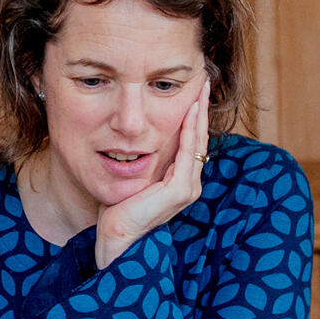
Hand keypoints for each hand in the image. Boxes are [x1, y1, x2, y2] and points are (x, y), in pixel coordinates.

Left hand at [95, 79, 209, 268]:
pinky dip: (189, 131)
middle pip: (198, 138)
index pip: (190, 142)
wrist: (115, 237)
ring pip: (196, 142)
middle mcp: (189, 184)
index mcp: (180, 181)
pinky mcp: (179, 191)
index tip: (193, 91)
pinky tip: (189, 111)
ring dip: (199, 114)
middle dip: (201, 108)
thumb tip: (134, 136)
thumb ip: (142, 160)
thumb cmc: (117, 210)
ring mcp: (187, 188)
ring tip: (201, 89)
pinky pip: (187, 153)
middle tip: (204, 81)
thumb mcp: (132, 177)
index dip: (193, 116)